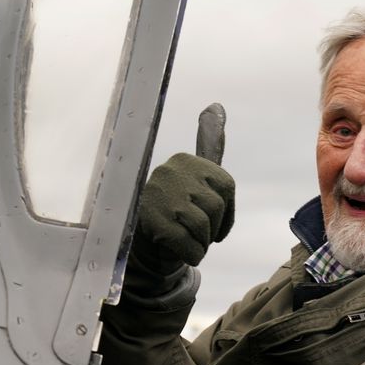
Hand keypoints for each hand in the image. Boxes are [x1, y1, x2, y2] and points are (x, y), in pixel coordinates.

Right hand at [132, 153, 234, 274]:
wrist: (136, 233)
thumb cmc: (172, 209)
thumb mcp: (192, 185)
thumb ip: (208, 164)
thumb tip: (216, 111)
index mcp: (187, 162)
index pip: (226, 186)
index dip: (227, 212)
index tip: (218, 226)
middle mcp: (173, 174)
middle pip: (215, 206)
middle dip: (213, 228)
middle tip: (201, 236)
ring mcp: (163, 197)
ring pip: (203, 225)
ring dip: (203, 242)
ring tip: (193, 244)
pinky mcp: (156, 222)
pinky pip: (188, 243)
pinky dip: (194, 254)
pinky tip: (189, 253)